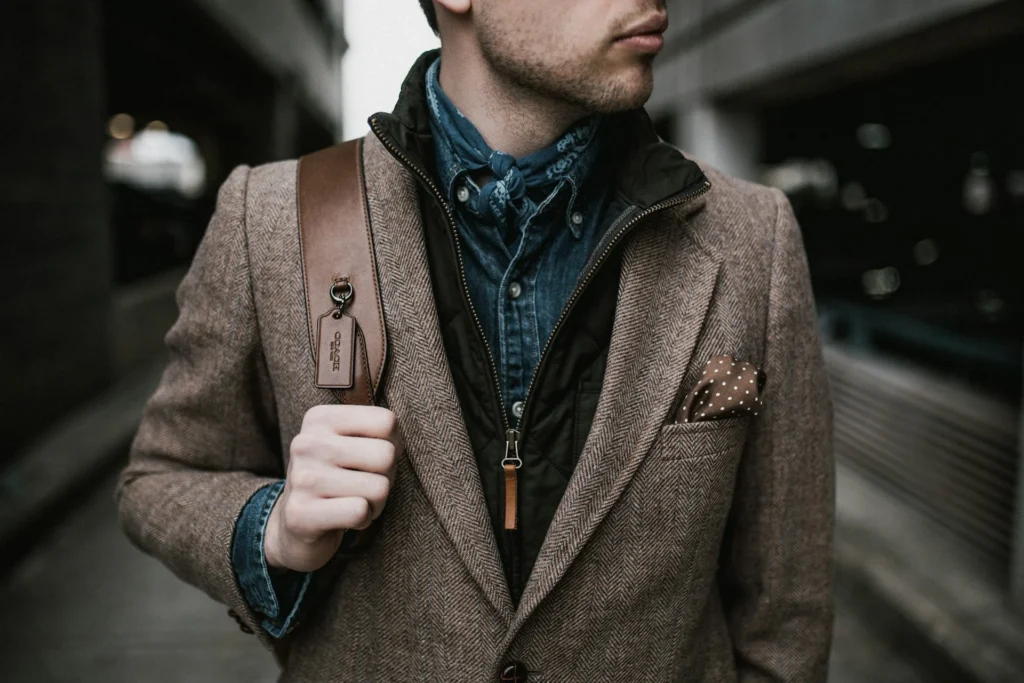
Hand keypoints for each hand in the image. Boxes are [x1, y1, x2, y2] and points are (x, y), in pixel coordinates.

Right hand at [264, 405, 401, 572]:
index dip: (393, 445)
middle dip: (386, 476)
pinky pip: (360, 511)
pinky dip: (363, 520)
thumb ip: (376, 432)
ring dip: (376, 502)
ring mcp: (302, 478)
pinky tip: (345, 518)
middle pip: (386, 454)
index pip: (386, 421)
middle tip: (364, 485)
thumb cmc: (336, 478)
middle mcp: (306, 443)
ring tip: (354, 501)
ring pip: (379, 487)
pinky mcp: (301, 513)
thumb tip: (399, 443)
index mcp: (320, 419)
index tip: (372, 458)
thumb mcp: (349, 443)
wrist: (295, 524)